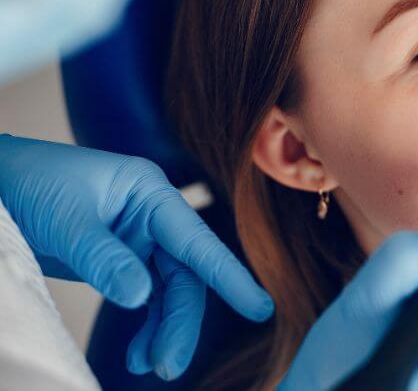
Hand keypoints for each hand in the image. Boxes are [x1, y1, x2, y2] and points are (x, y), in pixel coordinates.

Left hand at [0, 135, 273, 380]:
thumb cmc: (26, 184)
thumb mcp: (64, 222)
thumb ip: (104, 258)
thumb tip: (141, 298)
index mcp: (148, 192)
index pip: (196, 240)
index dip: (229, 276)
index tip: (258, 309)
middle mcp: (151, 215)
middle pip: (184, 275)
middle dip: (179, 322)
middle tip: (168, 366)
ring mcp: (137, 238)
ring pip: (168, 290)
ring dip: (162, 329)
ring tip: (149, 365)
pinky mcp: (120, 259)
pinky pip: (145, 296)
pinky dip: (144, 325)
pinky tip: (137, 351)